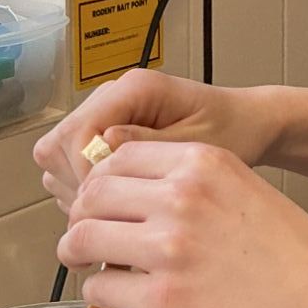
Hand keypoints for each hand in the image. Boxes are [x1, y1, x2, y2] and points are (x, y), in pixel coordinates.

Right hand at [35, 74, 281, 210]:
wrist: (248, 125)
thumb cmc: (233, 131)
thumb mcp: (199, 145)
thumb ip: (152, 144)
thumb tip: (105, 143)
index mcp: (135, 89)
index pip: (79, 133)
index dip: (85, 175)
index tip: (107, 209)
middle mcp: (113, 97)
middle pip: (59, 145)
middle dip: (77, 186)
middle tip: (109, 217)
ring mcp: (106, 116)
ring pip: (59, 157)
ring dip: (79, 190)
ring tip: (116, 215)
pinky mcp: (106, 135)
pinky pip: (73, 165)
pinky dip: (87, 190)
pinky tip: (118, 208)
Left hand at [58, 141, 307, 307]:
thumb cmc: (301, 259)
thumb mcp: (247, 191)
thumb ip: (194, 187)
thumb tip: (140, 204)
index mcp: (203, 163)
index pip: (118, 155)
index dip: (101, 180)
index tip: (102, 201)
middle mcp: (180, 198)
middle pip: (93, 194)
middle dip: (81, 217)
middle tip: (87, 238)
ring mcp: (168, 250)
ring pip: (83, 240)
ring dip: (79, 255)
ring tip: (91, 268)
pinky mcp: (164, 302)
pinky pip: (101, 291)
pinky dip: (100, 297)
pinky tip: (119, 300)